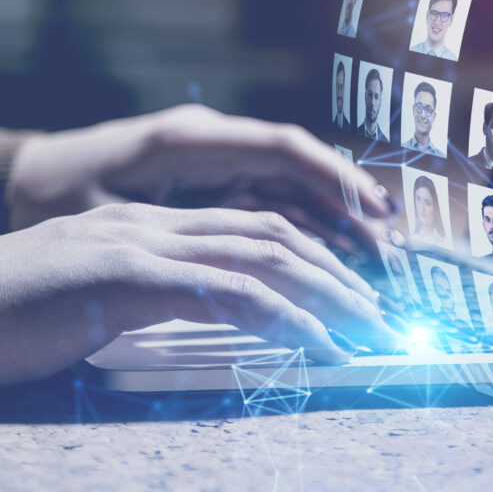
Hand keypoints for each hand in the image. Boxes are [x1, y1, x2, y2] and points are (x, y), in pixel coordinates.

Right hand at [0, 203, 398, 385]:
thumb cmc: (14, 312)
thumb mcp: (95, 295)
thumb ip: (152, 290)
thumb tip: (204, 307)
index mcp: (154, 226)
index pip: (255, 228)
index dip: (311, 256)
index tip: (349, 292)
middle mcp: (158, 225)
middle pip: (274, 236)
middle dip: (336, 272)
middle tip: (380, 312)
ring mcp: (145, 245)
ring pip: (265, 257)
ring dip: (328, 294)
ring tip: (370, 328)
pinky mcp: (129, 278)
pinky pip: (230, 293)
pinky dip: (286, 318)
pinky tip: (321, 343)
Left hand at [9, 104, 392, 248]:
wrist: (36, 176)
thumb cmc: (64, 191)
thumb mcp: (108, 215)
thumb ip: (175, 230)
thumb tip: (244, 258)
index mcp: (191, 141)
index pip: (279, 149)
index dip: (331, 176)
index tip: (372, 206)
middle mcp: (216, 143)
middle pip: (297, 167)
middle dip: (346, 200)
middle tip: (390, 239)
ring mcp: (219, 160)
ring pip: (291, 183)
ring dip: (333, 213)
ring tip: (377, 247)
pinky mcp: (217, 179)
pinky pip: (273, 197)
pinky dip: (306, 220)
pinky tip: (335, 245)